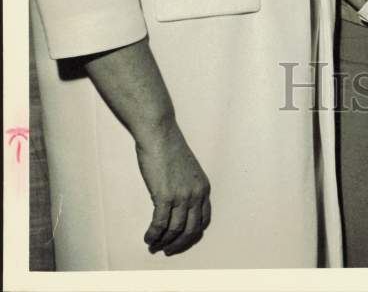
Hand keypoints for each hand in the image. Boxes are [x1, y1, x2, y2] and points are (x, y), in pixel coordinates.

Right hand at [135, 119, 211, 255]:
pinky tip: (148, 237)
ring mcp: (181, 196)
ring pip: (174, 230)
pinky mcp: (165, 196)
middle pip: (191, 230)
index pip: (203, 220)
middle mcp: (196, 194)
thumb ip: (186, 188)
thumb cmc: (170, 148)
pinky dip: (153, 235)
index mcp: (203, 187)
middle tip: (166, 250)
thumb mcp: (187, 171)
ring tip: (153, 246)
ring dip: (162, 242)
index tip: (180, 240)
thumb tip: (176, 208)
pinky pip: (160, 224)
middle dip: (178, 244)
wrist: (160, 133)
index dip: (191, 235)